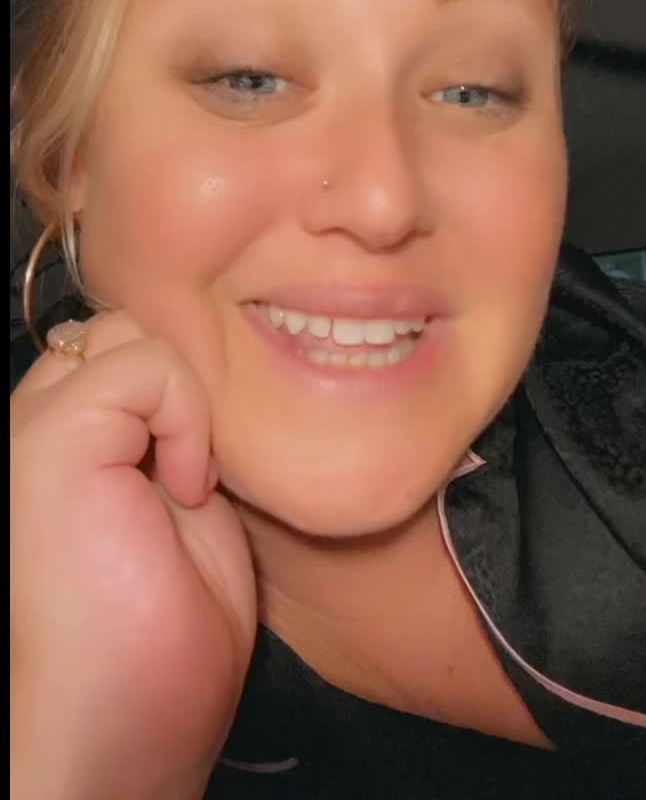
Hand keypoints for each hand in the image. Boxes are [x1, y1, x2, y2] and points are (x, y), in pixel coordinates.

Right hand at [11, 311, 256, 799]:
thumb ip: (170, 443)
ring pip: (123, 334)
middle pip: (113, 336)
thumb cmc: (149, 658)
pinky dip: (185, 412)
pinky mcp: (52, 440)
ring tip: (182, 486)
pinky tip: (183, 487)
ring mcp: (29, 430)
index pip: (111, 361)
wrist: (113, 739)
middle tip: (187, 478)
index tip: (192, 480)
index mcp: (54, 455)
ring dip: (175, 397)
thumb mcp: (181, 524)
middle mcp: (25, 431)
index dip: (167, 402)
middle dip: (166, 388)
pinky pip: (143, 364)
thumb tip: (189, 393)